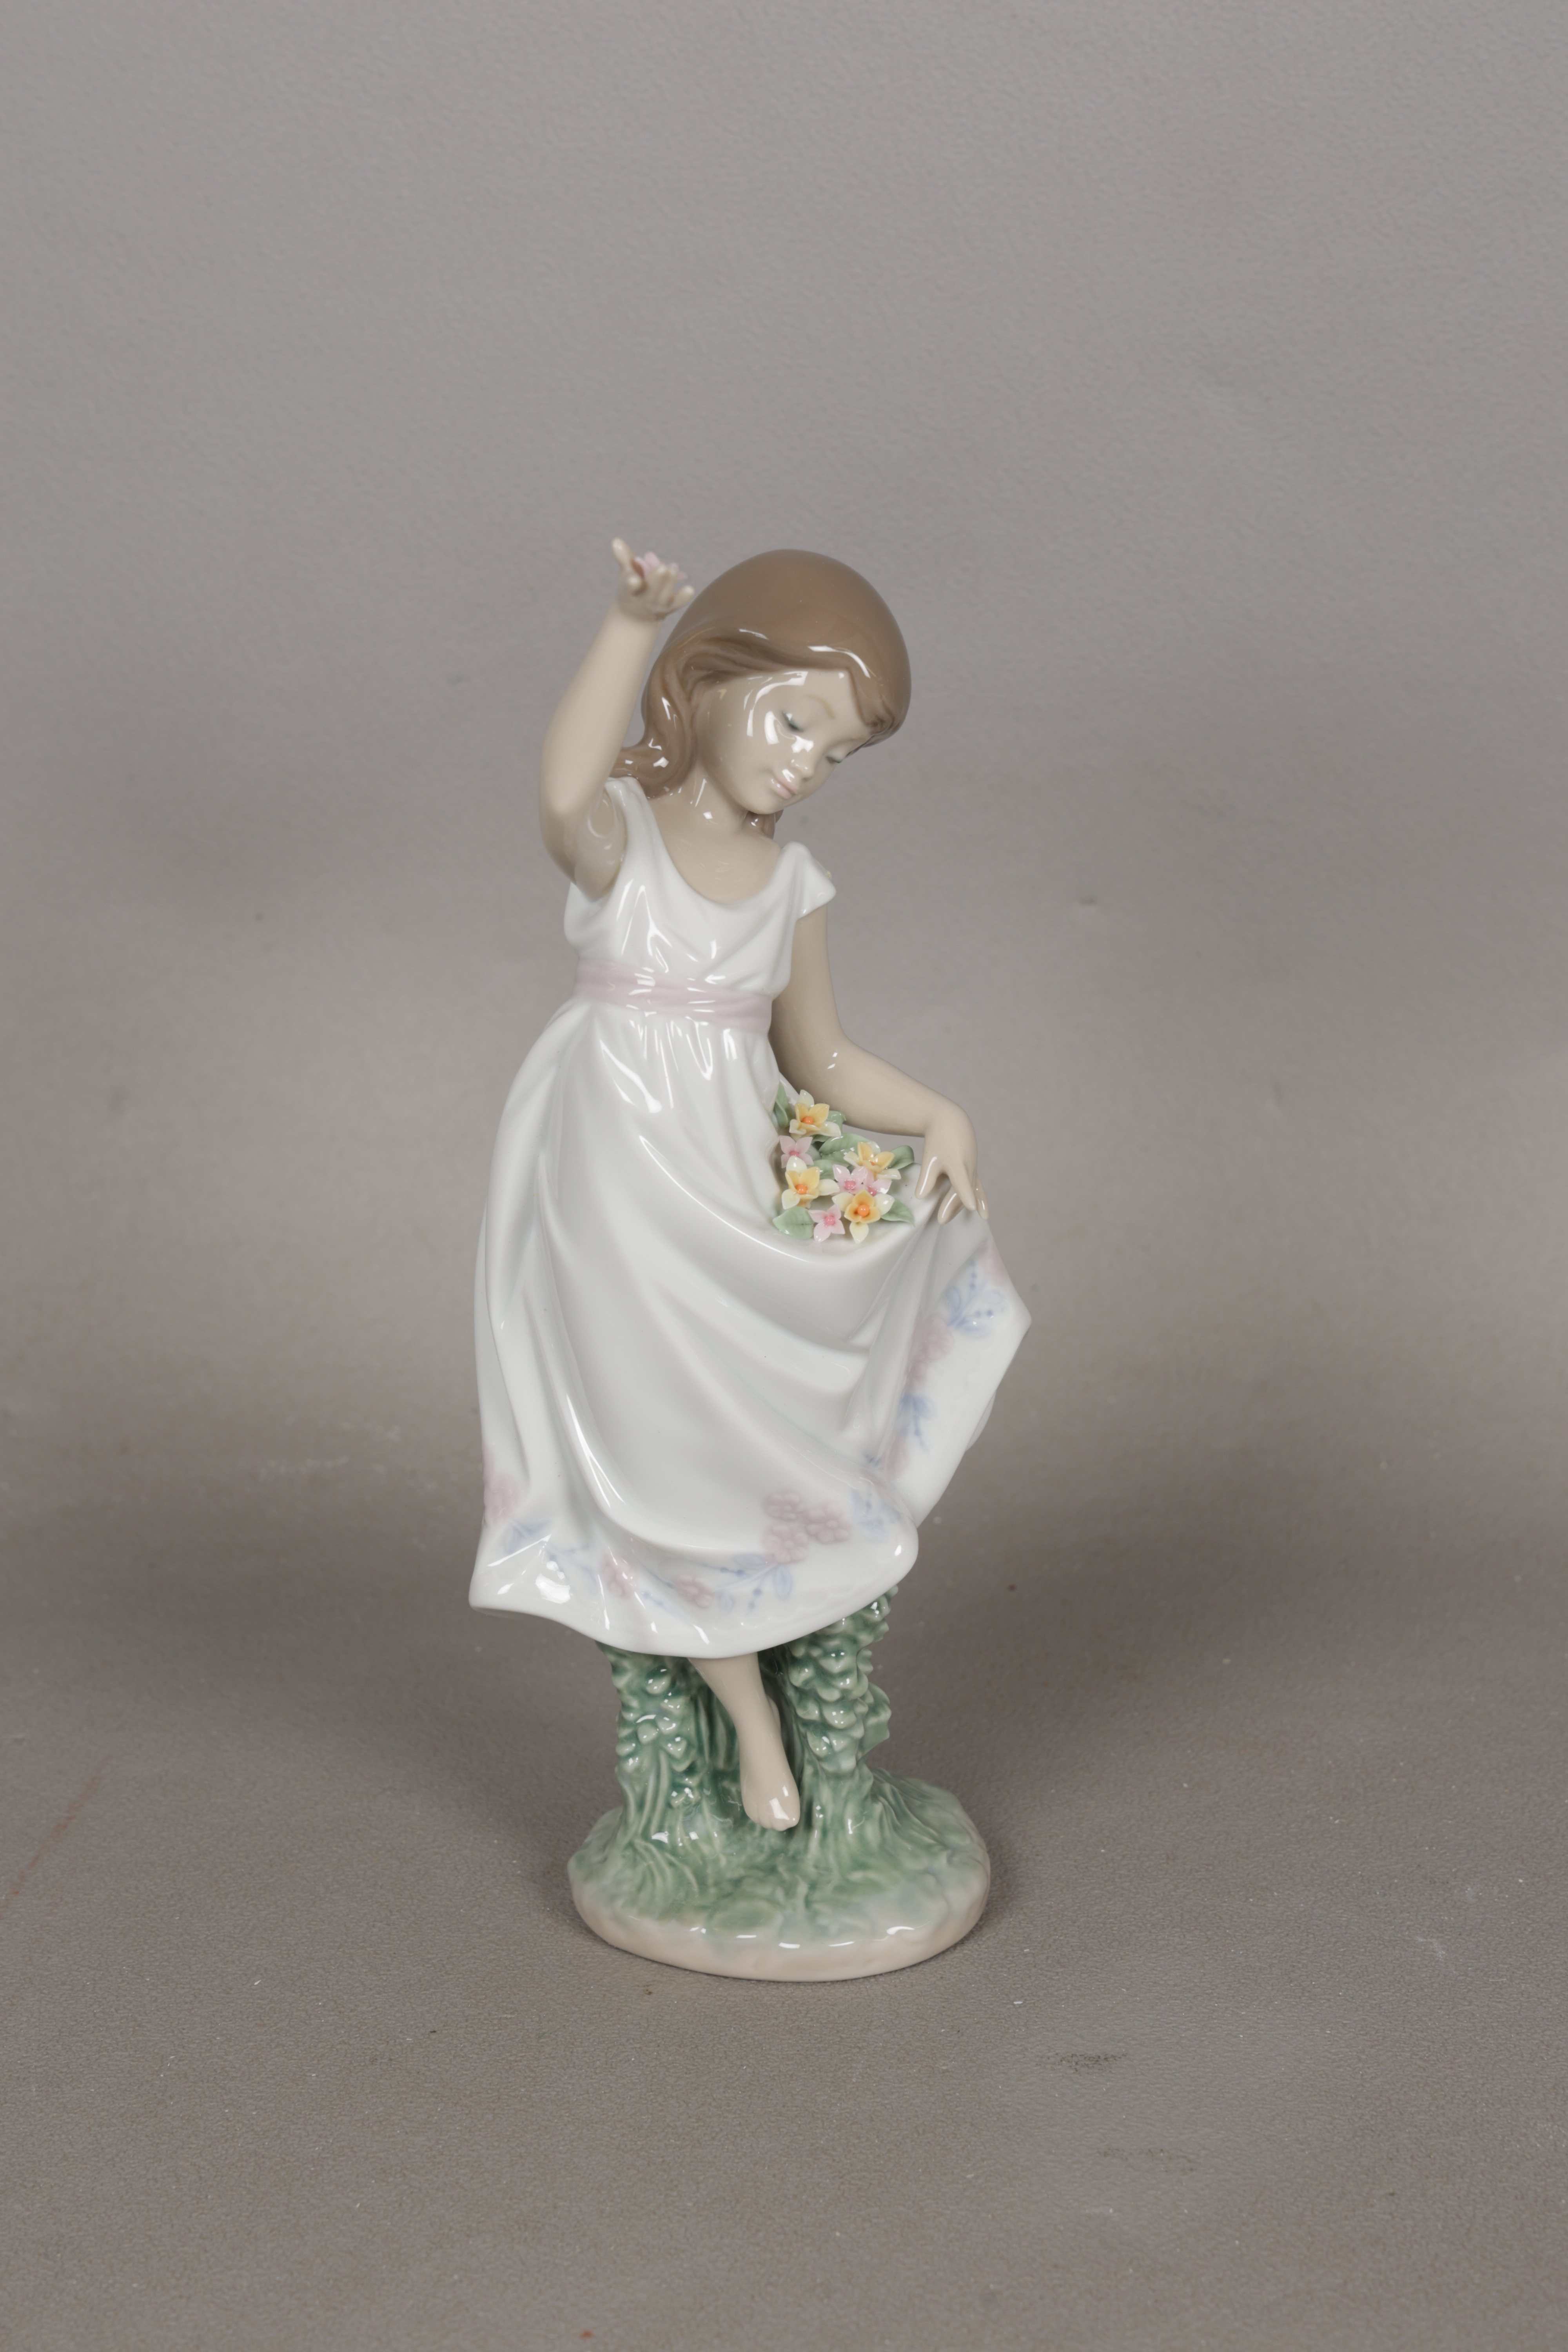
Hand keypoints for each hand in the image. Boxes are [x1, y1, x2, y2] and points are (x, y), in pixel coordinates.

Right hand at [610, 538, 694, 623]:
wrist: (636, 616)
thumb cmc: (631, 588)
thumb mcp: (625, 573)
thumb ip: (624, 557)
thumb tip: (616, 540)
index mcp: (629, 591)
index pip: (629, 587)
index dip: (632, 584)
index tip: (634, 580)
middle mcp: (643, 600)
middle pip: (651, 591)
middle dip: (657, 580)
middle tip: (663, 567)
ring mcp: (657, 605)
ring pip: (665, 595)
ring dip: (670, 583)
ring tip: (672, 570)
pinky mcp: (670, 607)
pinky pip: (678, 603)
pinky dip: (683, 597)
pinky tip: (689, 589)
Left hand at [916, 1103, 987, 1225]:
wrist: (950, 1120)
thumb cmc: (938, 1138)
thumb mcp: (930, 1157)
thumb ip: (926, 1178)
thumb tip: (920, 1196)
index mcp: (957, 1162)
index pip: (962, 1181)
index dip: (966, 1194)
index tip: (971, 1207)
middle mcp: (968, 1167)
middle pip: (963, 1191)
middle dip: (953, 1205)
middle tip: (941, 1220)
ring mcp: (973, 1168)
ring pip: (969, 1190)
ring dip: (959, 1204)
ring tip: (945, 1218)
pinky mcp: (973, 1169)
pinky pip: (977, 1187)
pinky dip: (979, 1199)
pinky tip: (983, 1214)